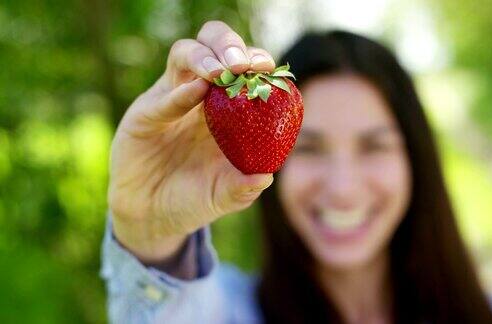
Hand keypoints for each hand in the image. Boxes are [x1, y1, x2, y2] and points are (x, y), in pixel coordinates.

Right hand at [108, 21, 274, 263]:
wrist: (152, 216)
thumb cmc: (194, 198)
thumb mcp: (224, 196)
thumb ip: (243, 189)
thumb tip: (266, 177)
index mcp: (226, 106)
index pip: (243, 67)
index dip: (256, 60)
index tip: (268, 67)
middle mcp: (199, 94)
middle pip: (212, 44)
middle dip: (228, 44)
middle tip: (243, 63)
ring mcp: (170, 99)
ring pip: (184, 53)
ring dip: (204, 56)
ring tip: (221, 72)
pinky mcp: (144, 115)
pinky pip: (162, 98)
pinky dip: (180, 93)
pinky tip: (197, 91)